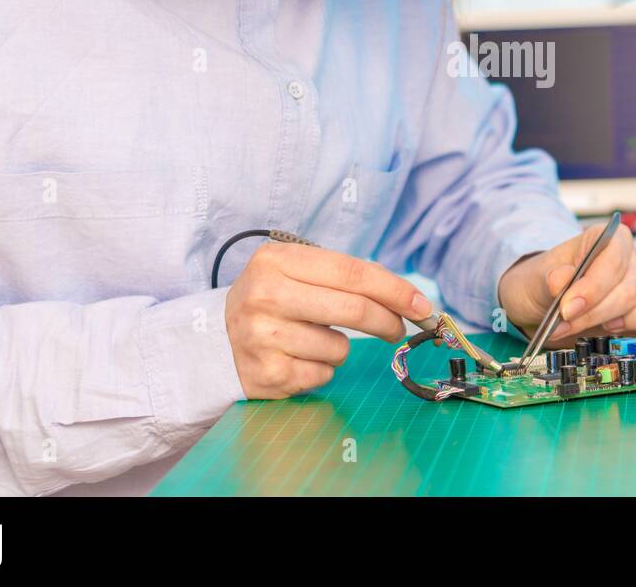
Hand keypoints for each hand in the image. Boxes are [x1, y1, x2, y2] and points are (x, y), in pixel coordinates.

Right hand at [224, 241, 433, 398]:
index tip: (422, 304)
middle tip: (399, 329)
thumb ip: (346, 278)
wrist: (213, 340)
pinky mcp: (266, 374)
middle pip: (353, 309)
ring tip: (311, 338)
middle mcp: (266, 295)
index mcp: (276, 260)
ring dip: (340, 347)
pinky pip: (323, 374)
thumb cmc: (272, 301)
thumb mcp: (297, 273)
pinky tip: (296, 357)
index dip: (394, 289)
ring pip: (340, 348)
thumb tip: (408, 299)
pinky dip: (321, 368)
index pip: (352, 273)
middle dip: (388, 321)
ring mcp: (262, 337)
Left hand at [496, 222, 635, 347]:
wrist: (544, 306)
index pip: (616, 257)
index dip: (594, 286)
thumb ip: (547, 279)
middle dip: (599, 312)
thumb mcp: (535, 280)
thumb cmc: (544, 286)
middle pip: (634, 286)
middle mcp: (633, 260)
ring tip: (607, 329)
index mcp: (607, 239)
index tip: (568, 307)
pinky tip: (626, 337)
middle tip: (568, 325)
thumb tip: (560, 280)